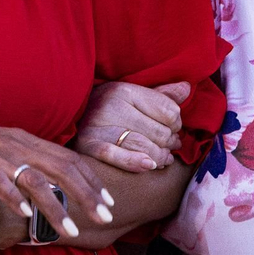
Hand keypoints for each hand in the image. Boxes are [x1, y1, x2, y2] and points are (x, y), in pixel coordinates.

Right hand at [0, 108, 113, 236]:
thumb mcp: (4, 153)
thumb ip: (28, 165)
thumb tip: (53, 186)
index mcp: (28, 142)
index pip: (69, 160)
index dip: (93, 180)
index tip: (110, 202)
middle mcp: (19, 146)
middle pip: (63, 169)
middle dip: (87, 194)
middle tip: (105, 217)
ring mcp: (0, 157)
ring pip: (38, 181)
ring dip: (57, 208)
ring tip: (71, 231)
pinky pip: (2, 185)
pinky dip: (16, 200)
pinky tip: (26, 217)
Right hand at [74, 81, 188, 172]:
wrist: (66, 116)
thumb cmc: (107, 107)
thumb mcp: (131, 95)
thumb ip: (160, 95)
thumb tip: (187, 88)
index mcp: (125, 90)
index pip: (168, 111)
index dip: (176, 123)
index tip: (172, 128)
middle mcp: (112, 106)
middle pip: (159, 131)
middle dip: (169, 142)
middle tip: (169, 146)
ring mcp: (99, 126)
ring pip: (144, 146)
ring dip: (160, 157)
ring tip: (162, 158)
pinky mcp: (89, 146)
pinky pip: (116, 156)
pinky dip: (136, 162)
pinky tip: (149, 165)